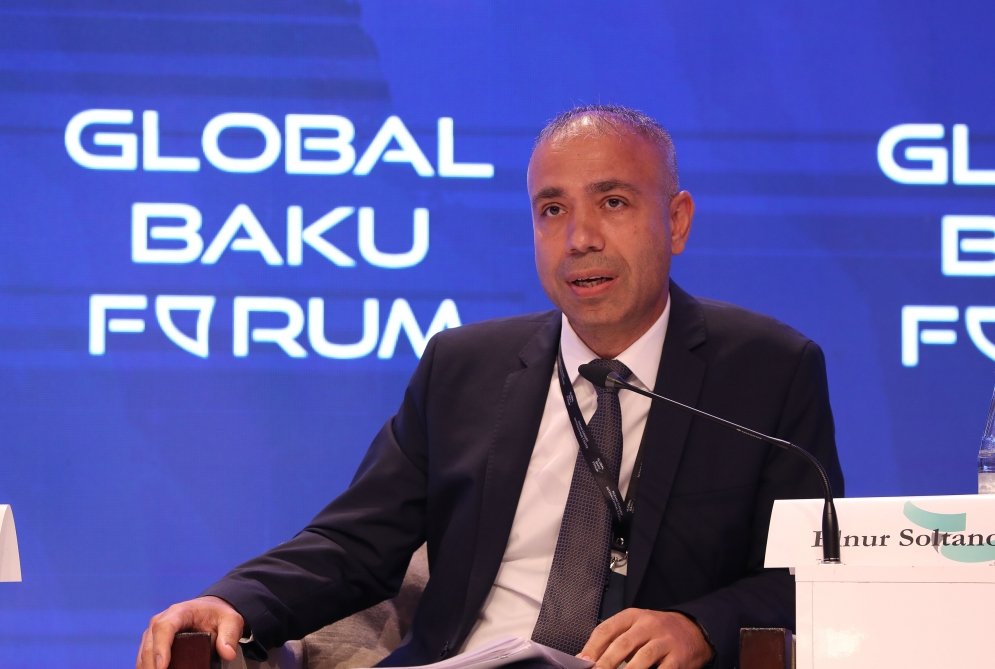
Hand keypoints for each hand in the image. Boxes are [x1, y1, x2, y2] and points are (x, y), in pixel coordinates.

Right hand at [136, 595, 244, 668]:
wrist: (209, 610)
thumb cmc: (218, 615)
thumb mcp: (230, 621)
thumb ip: (230, 635)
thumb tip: (227, 653)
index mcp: (180, 611)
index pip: (164, 627)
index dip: (161, 647)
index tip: (162, 666)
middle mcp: (162, 620)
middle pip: (150, 643)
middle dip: (152, 664)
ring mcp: (154, 632)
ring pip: (144, 651)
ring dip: (147, 667)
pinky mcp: (152, 642)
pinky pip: (144, 657)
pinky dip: (147, 667)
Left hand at [579, 608, 713, 668]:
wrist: (694, 629)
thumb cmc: (656, 631)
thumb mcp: (635, 626)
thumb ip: (615, 639)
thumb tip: (589, 659)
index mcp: (633, 616)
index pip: (607, 629)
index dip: (592, 647)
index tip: (582, 662)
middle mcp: (649, 625)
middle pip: (623, 644)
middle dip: (606, 662)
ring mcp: (665, 641)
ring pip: (643, 657)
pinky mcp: (679, 657)